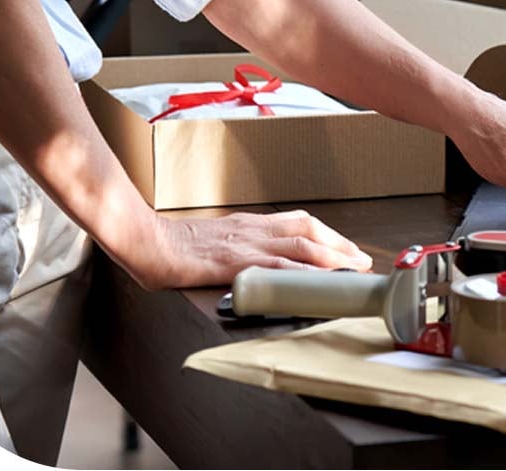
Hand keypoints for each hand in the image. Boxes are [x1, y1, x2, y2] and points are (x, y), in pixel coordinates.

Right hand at [139, 209, 373, 288]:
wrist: (145, 241)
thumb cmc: (172, 245)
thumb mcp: (214, 241)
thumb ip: (236, 247)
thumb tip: (255, 263)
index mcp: (248, 224)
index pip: (298, 222)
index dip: (327, 235)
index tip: (346, 248)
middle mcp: (253, 229)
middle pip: (308, 229)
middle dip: (339, 244)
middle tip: (361, 260)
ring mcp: (246, 243)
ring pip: (301, 244)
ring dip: (332, 257)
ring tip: (352, 270)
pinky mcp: (235, 261)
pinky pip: (277, 266)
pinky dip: (302, 273)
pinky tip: (317, 282)